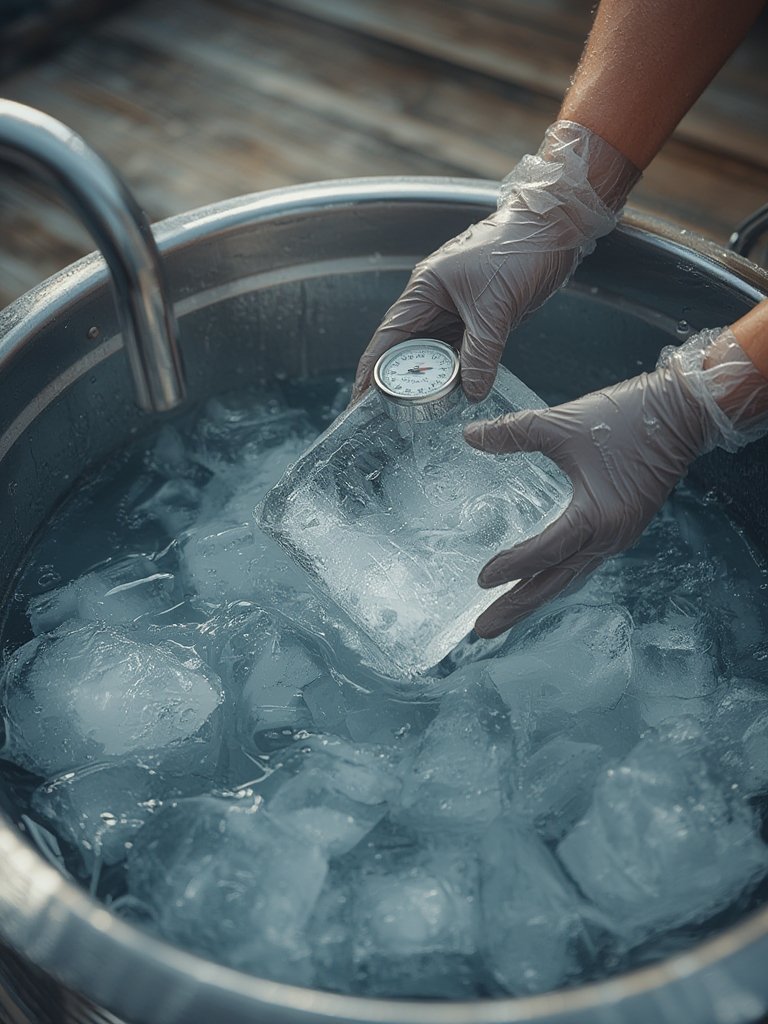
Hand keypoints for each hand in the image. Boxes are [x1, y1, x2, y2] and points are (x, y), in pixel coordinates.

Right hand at [352, 121, 638, 403]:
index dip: (372, 372)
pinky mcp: (479, 316)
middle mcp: (434, 301)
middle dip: (401, 383)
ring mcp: (456, 309)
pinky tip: (458, 394)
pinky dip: (459, 371)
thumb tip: (472, 393)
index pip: (388, 339)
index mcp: (424, 291)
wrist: (552, 229)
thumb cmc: (516, 251)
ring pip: (437, 353)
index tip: (360, 400)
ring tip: (422, 414)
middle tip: (391, 417)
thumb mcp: (495, 310)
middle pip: (409, 350)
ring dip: (432, 380)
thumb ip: (481, 354)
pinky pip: (462, 351)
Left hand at [464, 327, 767, 637]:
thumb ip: (513, 432)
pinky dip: (558, 577)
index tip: (481, 579)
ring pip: (569, 576)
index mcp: (596, 517)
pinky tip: (541, 581)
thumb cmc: (628, 417)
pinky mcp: (622, 528)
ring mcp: (618, 536)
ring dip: (535, 597)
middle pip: (554, 582)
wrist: (684, 413)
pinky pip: (584, 564)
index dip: (511, 566)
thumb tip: (470, 435)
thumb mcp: (562, 423)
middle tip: (482, 630)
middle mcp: (609, 536)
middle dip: (516, 606)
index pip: (544, 552)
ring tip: (504, 614)